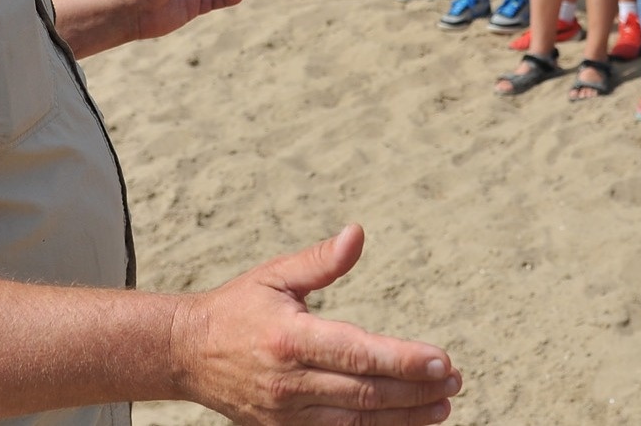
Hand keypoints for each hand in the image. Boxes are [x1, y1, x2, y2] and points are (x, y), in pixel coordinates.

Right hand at [172, 225, 459, 425]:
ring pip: (358, 423)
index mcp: (290, 339)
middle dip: (416, 389)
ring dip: (405, 417)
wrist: (186, 354)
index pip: (359, 354)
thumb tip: (358, 233)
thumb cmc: (238, 307)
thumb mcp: (275, 276)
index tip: (442, 360)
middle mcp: (290, 383)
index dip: (404, 360)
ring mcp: (286, 415)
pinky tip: (405, 422)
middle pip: (367, 393)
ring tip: (442, 405)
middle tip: (454, 380)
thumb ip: (320, 260)